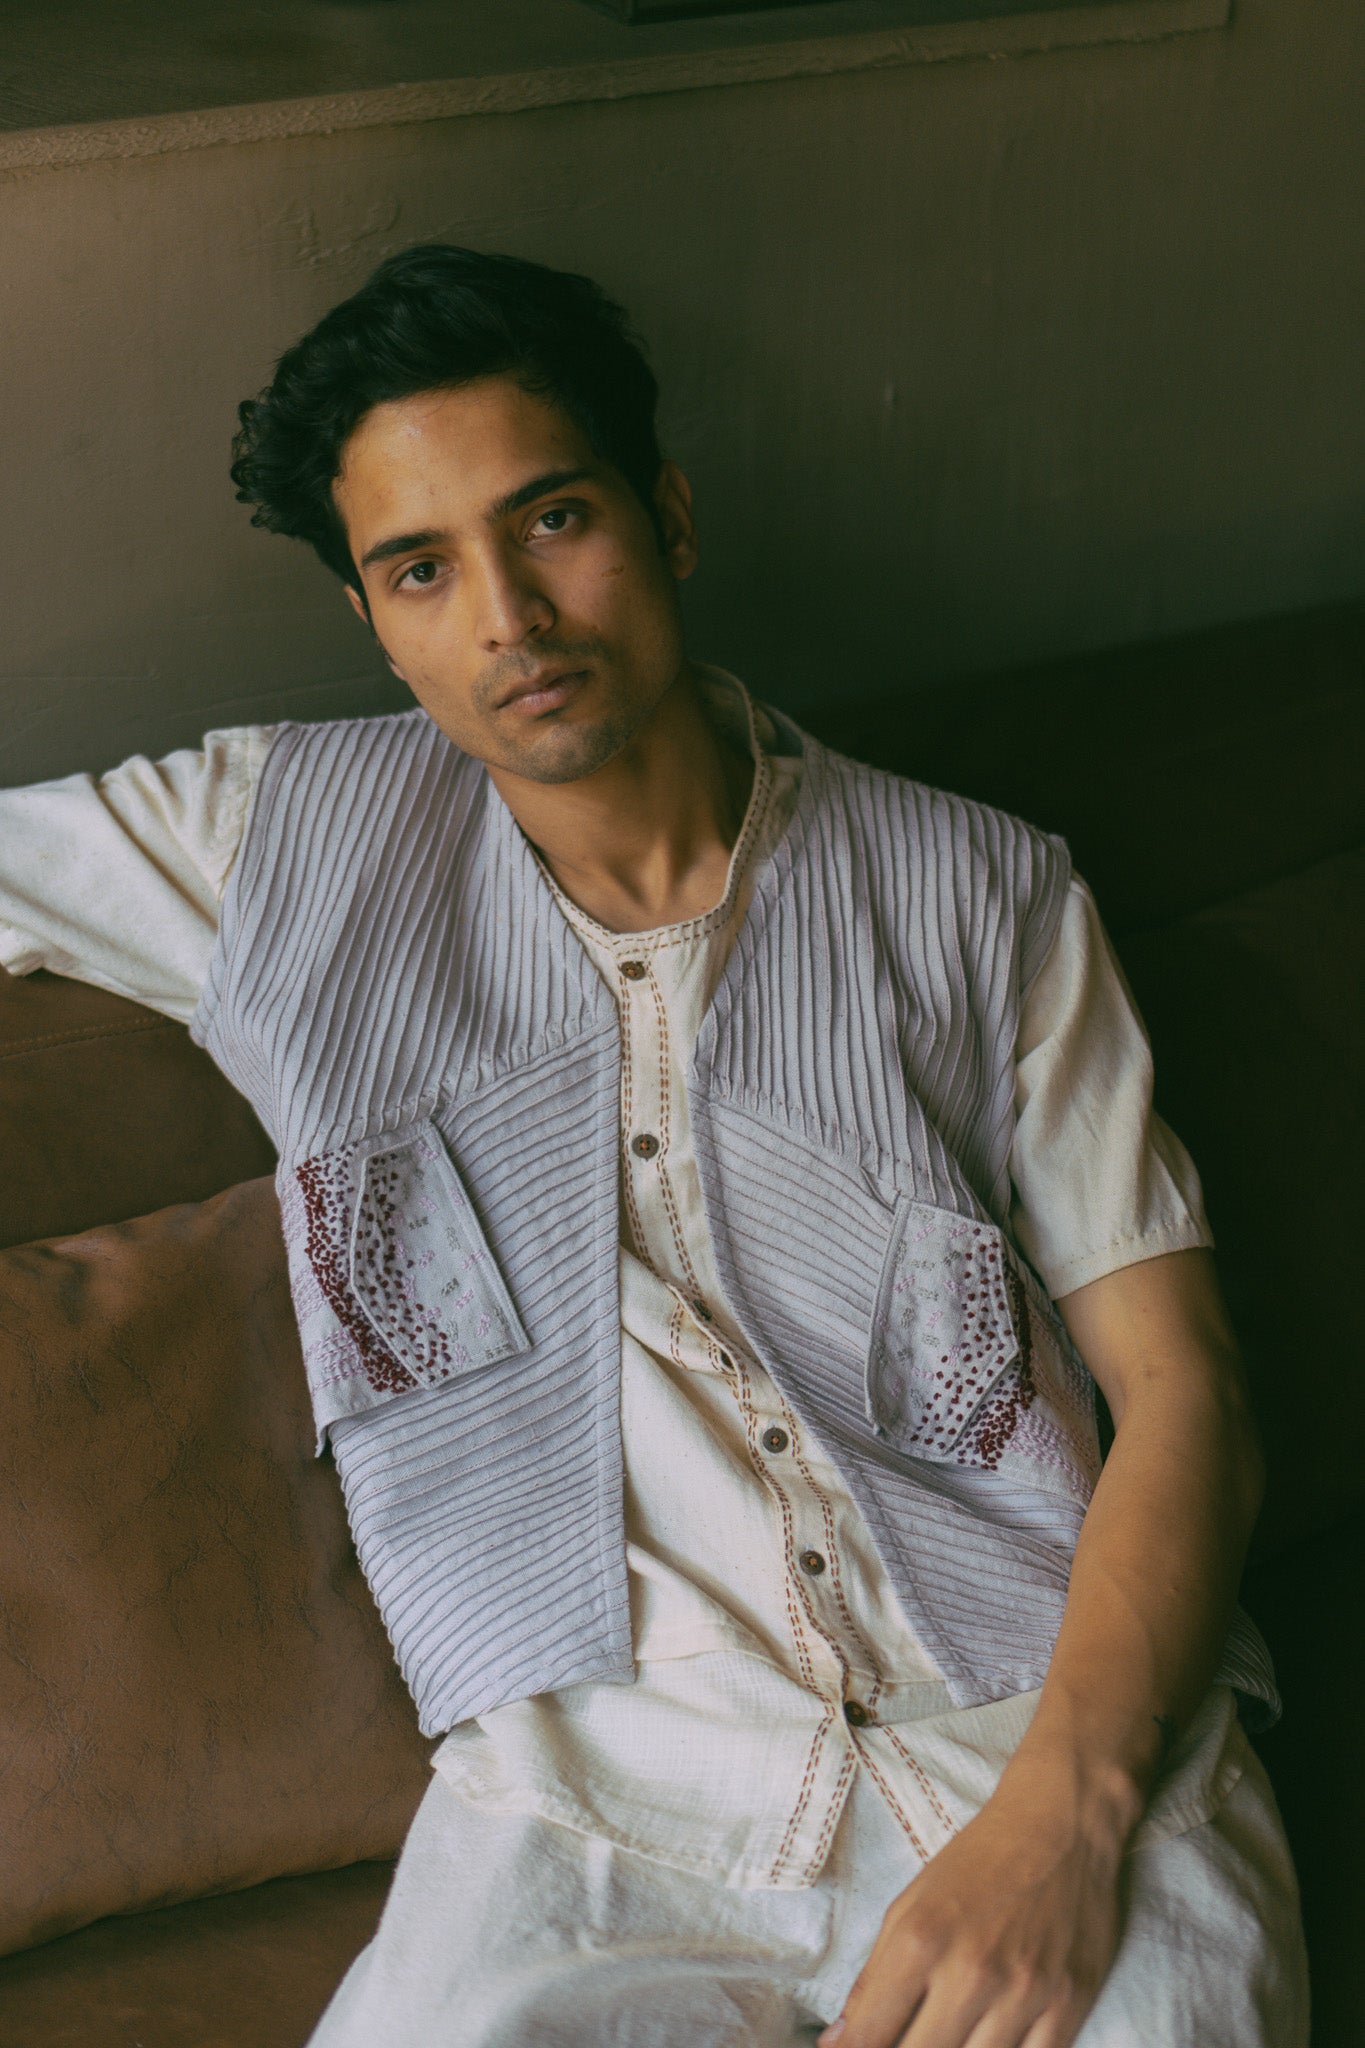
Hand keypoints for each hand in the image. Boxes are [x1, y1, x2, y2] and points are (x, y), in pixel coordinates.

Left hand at [818, 1761, 1130, 2047]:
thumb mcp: (911, 1904)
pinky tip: (987, 2042)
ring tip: (946, 2036)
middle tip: (904, 2037)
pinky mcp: (1069, 2004)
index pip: (871, 2034)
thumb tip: (840, 2039)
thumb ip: (874, 1977)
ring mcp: (1024, 1992)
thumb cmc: (979, 1861)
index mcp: (920, 1940)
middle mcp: (971, 1971)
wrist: (1062, 1823)